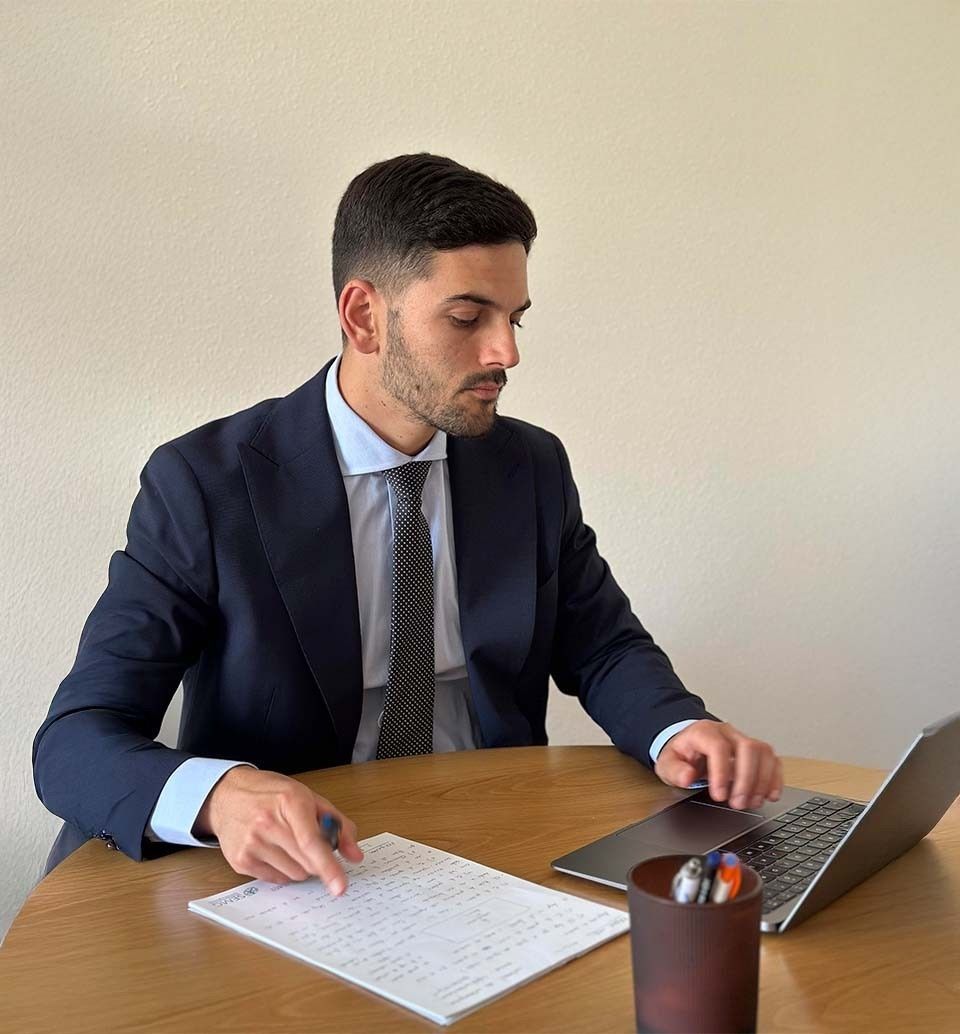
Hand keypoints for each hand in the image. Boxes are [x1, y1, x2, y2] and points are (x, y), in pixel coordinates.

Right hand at [194, 767, 363, 893]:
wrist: (227, 795)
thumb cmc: (272, 794)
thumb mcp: (309, 798)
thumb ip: (338, 824)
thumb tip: (356, 855)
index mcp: (289, 802)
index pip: (311, 842)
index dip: (328, 866)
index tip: (340, 886)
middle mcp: (267, 824)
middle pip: (306, 862)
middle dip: (318, 860)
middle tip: (311, 843)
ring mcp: (251, 844)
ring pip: (294, 874)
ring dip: (301, 866)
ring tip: (288, 843)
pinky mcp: (241, 861)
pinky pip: (277, 880)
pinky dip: (284, 870)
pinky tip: (274, 850)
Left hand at [654, 719, 782, 809]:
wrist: (690, 745)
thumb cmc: (681, 754)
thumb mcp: (668, 762)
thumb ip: (675, 770)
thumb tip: (687, 777)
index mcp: (704, 732)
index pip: (718, 747)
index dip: (721, 772)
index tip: (719, 795)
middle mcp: (727, 733)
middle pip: (748, 748)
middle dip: (746, 779)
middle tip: (737, 803)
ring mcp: (744, 740)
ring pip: (764, 752)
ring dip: (762, 780)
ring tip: (751, 802)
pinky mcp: (756, 752)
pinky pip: (772, 760)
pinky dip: (775, 778)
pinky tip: (769, 795)